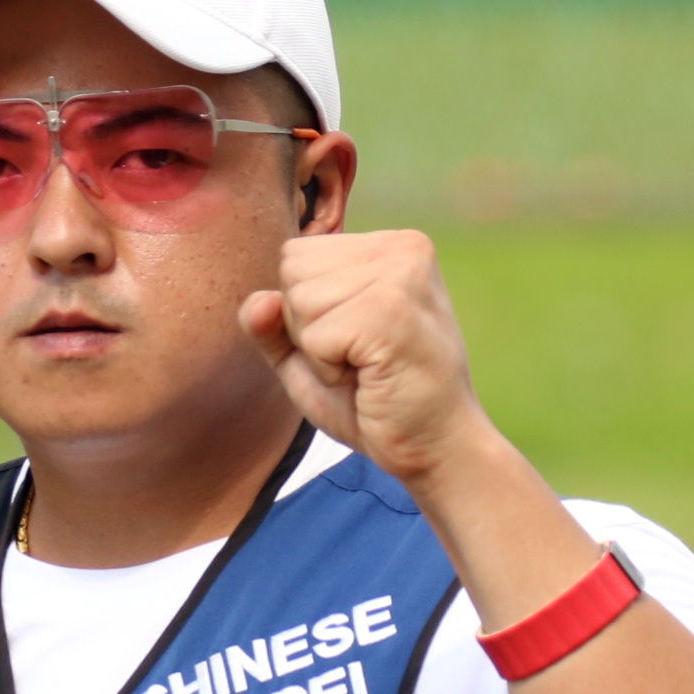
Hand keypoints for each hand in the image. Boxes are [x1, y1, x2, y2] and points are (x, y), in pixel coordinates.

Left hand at [240, 230, 488, 489]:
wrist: (433, 446)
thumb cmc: (373, 400)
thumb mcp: (308, 356)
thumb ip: (272, 324)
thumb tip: (259, 301)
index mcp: (389, 246)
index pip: (294, 256)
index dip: (303, 312)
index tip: (353, 340)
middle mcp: (402, 247)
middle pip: (292, 271)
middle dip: (307, 328)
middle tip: (360, 358)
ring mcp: (401, 274)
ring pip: (299, 301)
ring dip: (319, 351)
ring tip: (366, 366)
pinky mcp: (392, 309)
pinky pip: (314, 335)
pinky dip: (328, 369)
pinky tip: (370, 377)